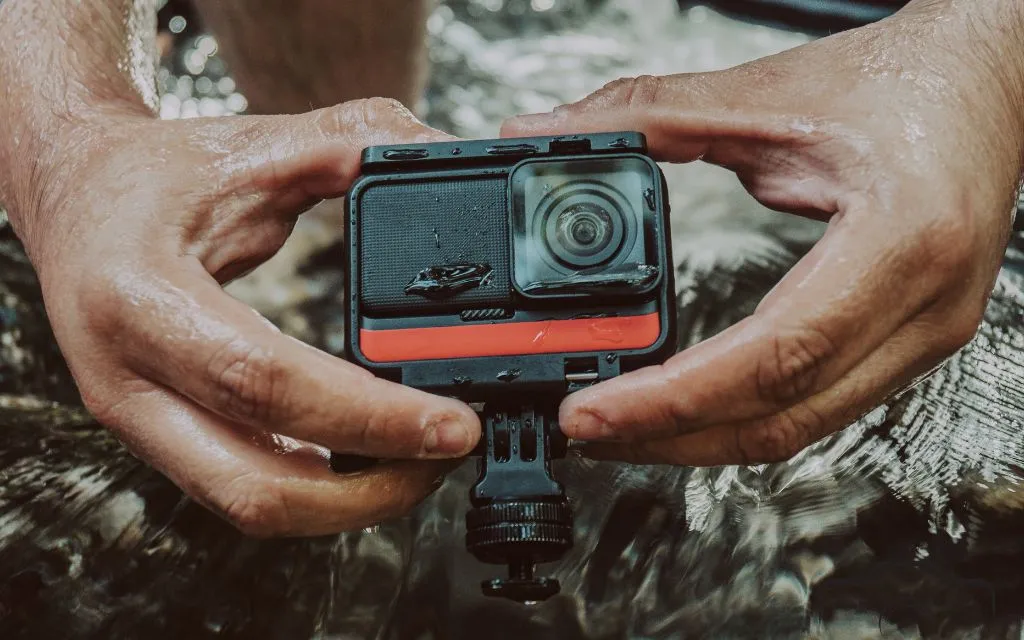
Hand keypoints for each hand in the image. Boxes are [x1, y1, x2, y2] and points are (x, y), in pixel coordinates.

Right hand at [8, 99, 479, 535]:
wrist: (71, 196)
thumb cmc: (147, 174)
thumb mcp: (247, 145)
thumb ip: (345, 143)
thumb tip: (439, 155)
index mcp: (138, 298)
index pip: (265, 382)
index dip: (370, 416)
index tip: (454, 425)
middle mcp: (125, 380)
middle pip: (257, 485)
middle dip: (371, 490)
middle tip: (450, 454)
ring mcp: (138, 419)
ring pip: (251, 504)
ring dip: (350, 501)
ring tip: (424, 460)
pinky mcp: (161, 434)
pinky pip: (244, 484)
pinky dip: (317, 488)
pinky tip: (371, 459)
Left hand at [502, 1, 1022, 465]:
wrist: (990, 77)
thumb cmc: (904, 82)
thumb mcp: (767, 95)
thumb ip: (650, 112)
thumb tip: (550, 130)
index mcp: (902, 239)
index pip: (774, 353)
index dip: (674, 396)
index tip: (593, 410)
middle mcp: (926, 307)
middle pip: (782, 414)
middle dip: (672, 435)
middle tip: (585, 427)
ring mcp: (926, 335)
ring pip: (800, 425)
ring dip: (703, 437)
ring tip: (620, 426)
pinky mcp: (910, 341)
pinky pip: (818, 403)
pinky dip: (743, 414)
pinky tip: (688, 407)